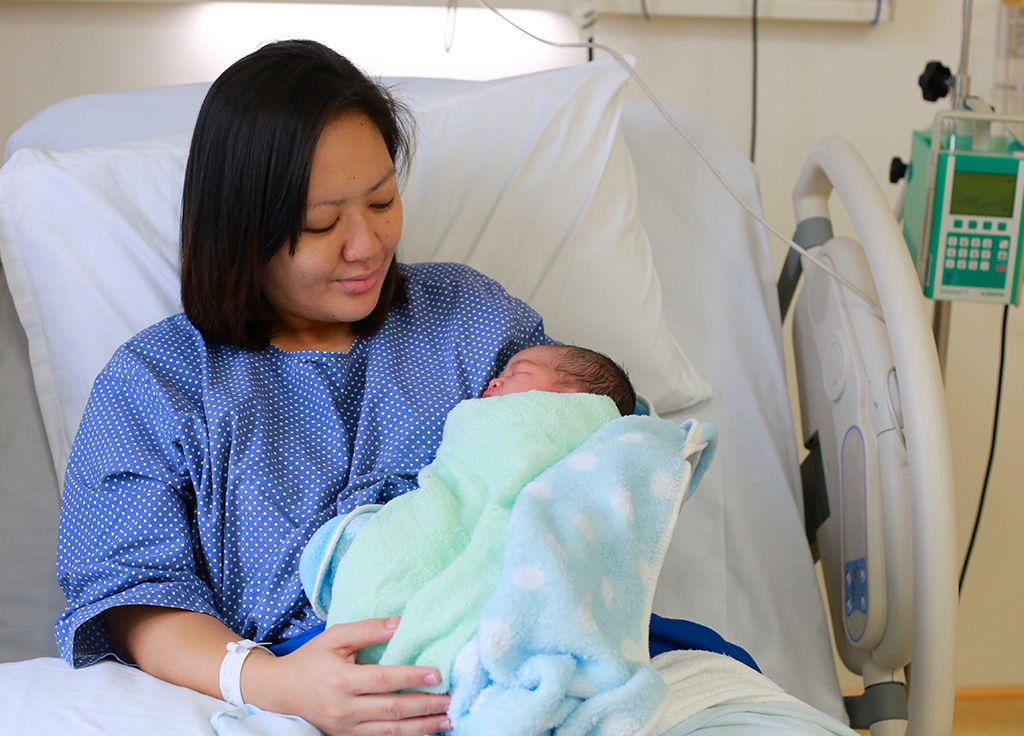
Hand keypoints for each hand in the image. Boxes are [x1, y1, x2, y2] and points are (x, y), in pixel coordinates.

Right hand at [243, 617, 451, 735]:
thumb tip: (400, 623)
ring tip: (446, 719)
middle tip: (450, 699)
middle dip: (424, 706)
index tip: (437, 674)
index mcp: (341, 680)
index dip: (411, 677)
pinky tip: (424, 730)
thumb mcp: (335, 637)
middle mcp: (344, 708)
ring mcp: (346, 727)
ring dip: (421, 727)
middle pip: (391, 709)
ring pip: (390, 731)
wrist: (281, 691)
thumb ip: (367, 630)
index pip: (383, 680)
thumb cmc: (311, 659)